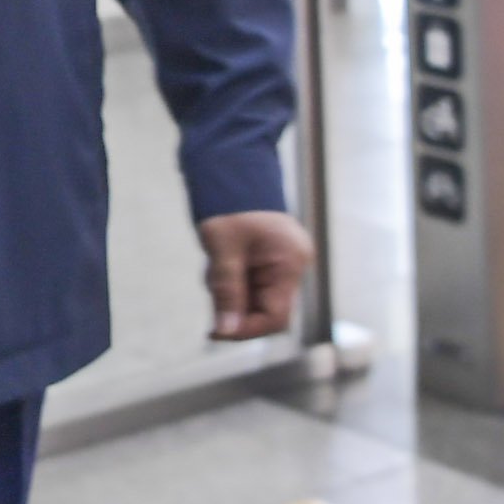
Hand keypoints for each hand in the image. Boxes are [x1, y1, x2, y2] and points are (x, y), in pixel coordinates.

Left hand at [199, 210, 312, 339]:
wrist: (231, 173)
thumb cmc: (230, 205)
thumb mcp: (223, 249)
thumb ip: (226, 291)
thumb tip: (225, 330)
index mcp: (289, 263)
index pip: (275, 317)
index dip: (245, 329)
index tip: (215, 331)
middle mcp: (293, 266)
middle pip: (264, 310)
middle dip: (233, 306)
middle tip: (211, 284)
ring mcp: (283, 264)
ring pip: (253, 298)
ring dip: (229, 291)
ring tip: (214, 262)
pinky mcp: (271, 261)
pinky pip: (250, 284)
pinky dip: (231, 281)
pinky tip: (219, 261)